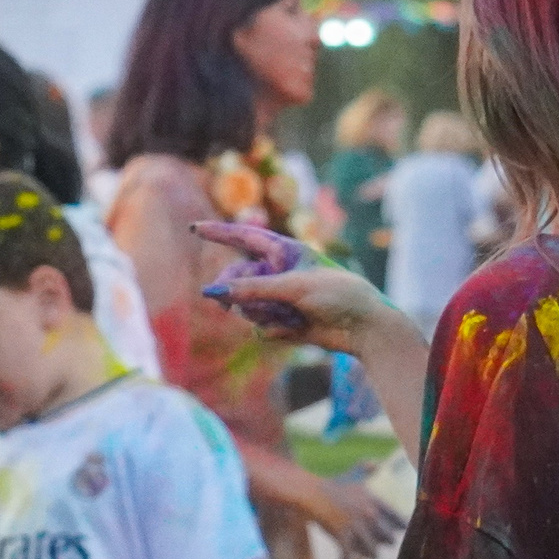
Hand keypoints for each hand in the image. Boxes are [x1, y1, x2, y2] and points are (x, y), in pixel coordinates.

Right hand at [194, 221, 419, 360]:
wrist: (363, 328)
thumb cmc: (337, 294)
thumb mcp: (295, 287)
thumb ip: (254, 289)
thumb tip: (216, 293)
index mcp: (285, 252)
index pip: (245, 238)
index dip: (219, 233)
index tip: (194, 228)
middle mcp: (278, 273)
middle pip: (237, 278)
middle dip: (235, 290)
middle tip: (227, 303)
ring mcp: (279, 298)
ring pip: (246, 305)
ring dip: (261, 313)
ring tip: (289, 316)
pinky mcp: (282, 322)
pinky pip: (260, 326)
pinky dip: (273, 328)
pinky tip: (296, 330)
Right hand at [307, 475, 404, 558]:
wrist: (312, 493)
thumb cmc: (333, 484)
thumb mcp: (353, 474)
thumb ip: (367, 468)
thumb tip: (377, 462)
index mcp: (375, 502)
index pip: (399, 521)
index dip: (400, 529)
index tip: (398, 533)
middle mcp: (369, 515)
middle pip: (389, 540)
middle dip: (385, 544)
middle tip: (380, 544)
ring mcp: (356, 527)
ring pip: (373, 552)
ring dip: (369, 556)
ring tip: (366, 556)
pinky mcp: (342, 536)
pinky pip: (350, 556)